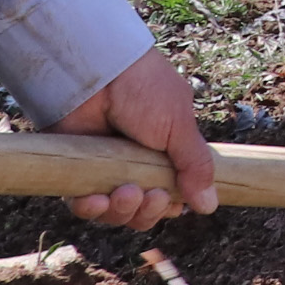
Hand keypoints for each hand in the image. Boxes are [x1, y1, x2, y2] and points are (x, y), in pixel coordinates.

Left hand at [47, 49, 218, 230]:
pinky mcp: (74, 170)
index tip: (171, 201)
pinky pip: (81, 204)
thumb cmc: (143, 90)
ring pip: (113, 212)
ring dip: (122, 211)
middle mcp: (132, 165)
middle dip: (148, 211)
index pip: (168, 197)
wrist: (99, 72)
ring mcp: (102, 169)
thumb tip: (209, 206)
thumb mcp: (178, 126)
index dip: (169, 206)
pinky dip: (90, 209)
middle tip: (151, 196)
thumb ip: (195, 166)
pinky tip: (97, 199)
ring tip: (126, 193)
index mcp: (162, 154)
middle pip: (141, 211)